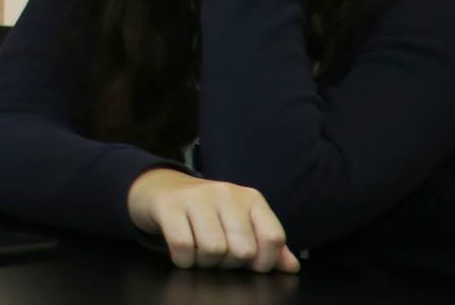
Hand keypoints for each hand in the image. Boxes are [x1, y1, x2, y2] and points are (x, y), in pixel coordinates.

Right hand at [126, 168, 298, 272]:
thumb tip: (292, 267)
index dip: (264, 261)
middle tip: (219, 255)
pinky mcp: (169, 205)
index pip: (273, 238)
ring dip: (205, 262)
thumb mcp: (242, 222)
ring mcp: (196, 197)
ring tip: (200, 252)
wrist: (162, 188)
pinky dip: (184, 260)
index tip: (250, 263)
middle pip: (242, 250)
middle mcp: (226, 193)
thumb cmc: (209, 212)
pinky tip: (184, 254)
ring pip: (213, 250)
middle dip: (230, 263)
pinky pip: (183, 247)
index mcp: (250, 198)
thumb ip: (269, 245)